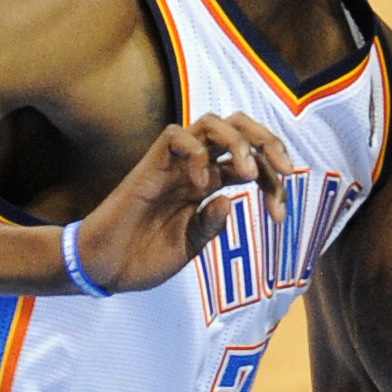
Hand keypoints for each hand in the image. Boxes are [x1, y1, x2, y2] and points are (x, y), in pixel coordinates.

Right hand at [74, 112, 294, 292]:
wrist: (104, 269)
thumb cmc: (143, 259)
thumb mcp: (189, 247)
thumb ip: (210, 225)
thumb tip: (231, 200)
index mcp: (208, 185)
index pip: (250, 162)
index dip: (273, 181)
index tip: (280, 214)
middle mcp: (194, 168)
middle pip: (237, 127)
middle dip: (268, 141)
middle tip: (286, 170)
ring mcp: (172, 165)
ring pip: (211, 122)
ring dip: (238, 141)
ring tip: (247, 171)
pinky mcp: (148, 166)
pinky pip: (175, 136)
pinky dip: (197, 153)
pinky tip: (200, 185)